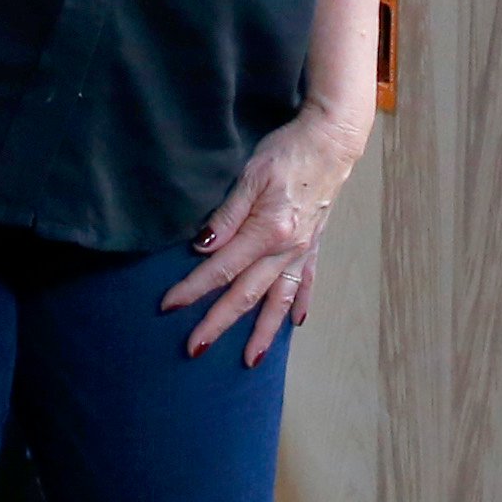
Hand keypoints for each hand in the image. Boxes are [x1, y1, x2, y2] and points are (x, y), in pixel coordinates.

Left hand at [162, 105, 364, 364]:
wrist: (332, 140)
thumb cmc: (288, 151)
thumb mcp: (251, 175)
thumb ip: (227, 215)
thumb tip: (202, 247)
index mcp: (268, 231)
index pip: (221, 268)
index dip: (193, 288)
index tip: (169, 306)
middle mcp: (287, 248)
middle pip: (246, 294)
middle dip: (219, 323)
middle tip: (194, 348)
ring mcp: (303, 250)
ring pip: (279, 300)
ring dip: (263, 332)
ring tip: (250, 360)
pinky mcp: (314, 244)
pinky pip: (307, 282)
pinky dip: (300, 305)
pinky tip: (296, 324)